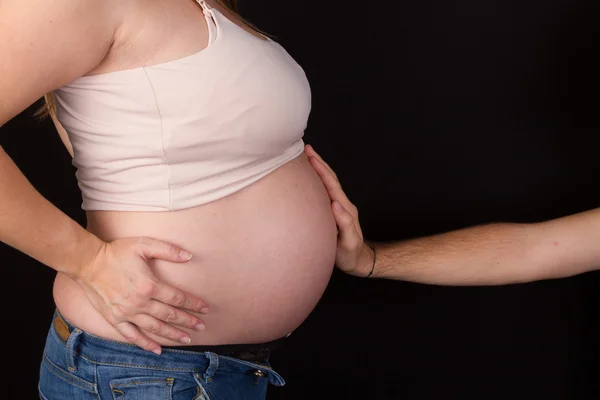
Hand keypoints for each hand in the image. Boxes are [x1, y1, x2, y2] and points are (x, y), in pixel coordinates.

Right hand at [73, 237, 209, 353]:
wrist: (86, 262)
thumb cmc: (116, 252)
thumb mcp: (143, 244)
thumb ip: (168, 250)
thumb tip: (189, 256)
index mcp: (149, 285)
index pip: (178, 298)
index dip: (193, 304)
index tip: (205, 309)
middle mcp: (140, 302)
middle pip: (169, 315)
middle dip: (188, 321)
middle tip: (202, 326)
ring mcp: (126, 313)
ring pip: (154, 328)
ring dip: (172, 334)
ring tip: (186, 339)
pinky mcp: (114, 319)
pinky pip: (132, 336)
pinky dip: (145, 344)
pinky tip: (157, 349)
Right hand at [305, 144, 375, 276]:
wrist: (359, 261)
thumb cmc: (351, 254)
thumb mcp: (348, 242)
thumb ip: (345, 223)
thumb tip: (334, 204)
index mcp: (344, 209)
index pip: (331, 185)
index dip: (321, 170)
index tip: (310, 156)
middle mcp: (342, 204)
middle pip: (330, 178)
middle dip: (318, 162)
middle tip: (306, 149)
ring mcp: (339, 206)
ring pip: (328, 183)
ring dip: (319, 168)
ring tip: (307, 157)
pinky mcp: (334, 210)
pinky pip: (325, 190)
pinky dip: (318, 180)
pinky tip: (310, 178)